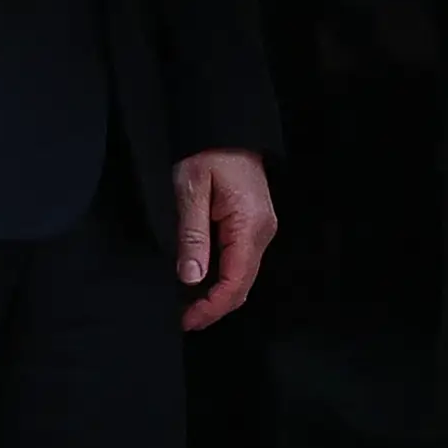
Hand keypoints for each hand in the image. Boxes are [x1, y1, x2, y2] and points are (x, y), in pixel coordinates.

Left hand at [174, 149, 277, 330]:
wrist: (226, 127)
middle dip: (215, 307)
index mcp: (249, 225)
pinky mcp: (254, 225)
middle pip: (243, 285)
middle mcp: (262, 231)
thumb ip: (192, 235)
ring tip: (190, 306)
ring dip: (219, 295)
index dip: (212, 307)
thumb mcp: (192, 190)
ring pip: (244, 276)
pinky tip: (203, 282)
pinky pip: (242, 261)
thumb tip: (191, 278)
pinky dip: (224, 278)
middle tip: (185, 320)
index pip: (235, 281)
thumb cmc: (208, 152)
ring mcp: (261, 229)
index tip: (187, 320)